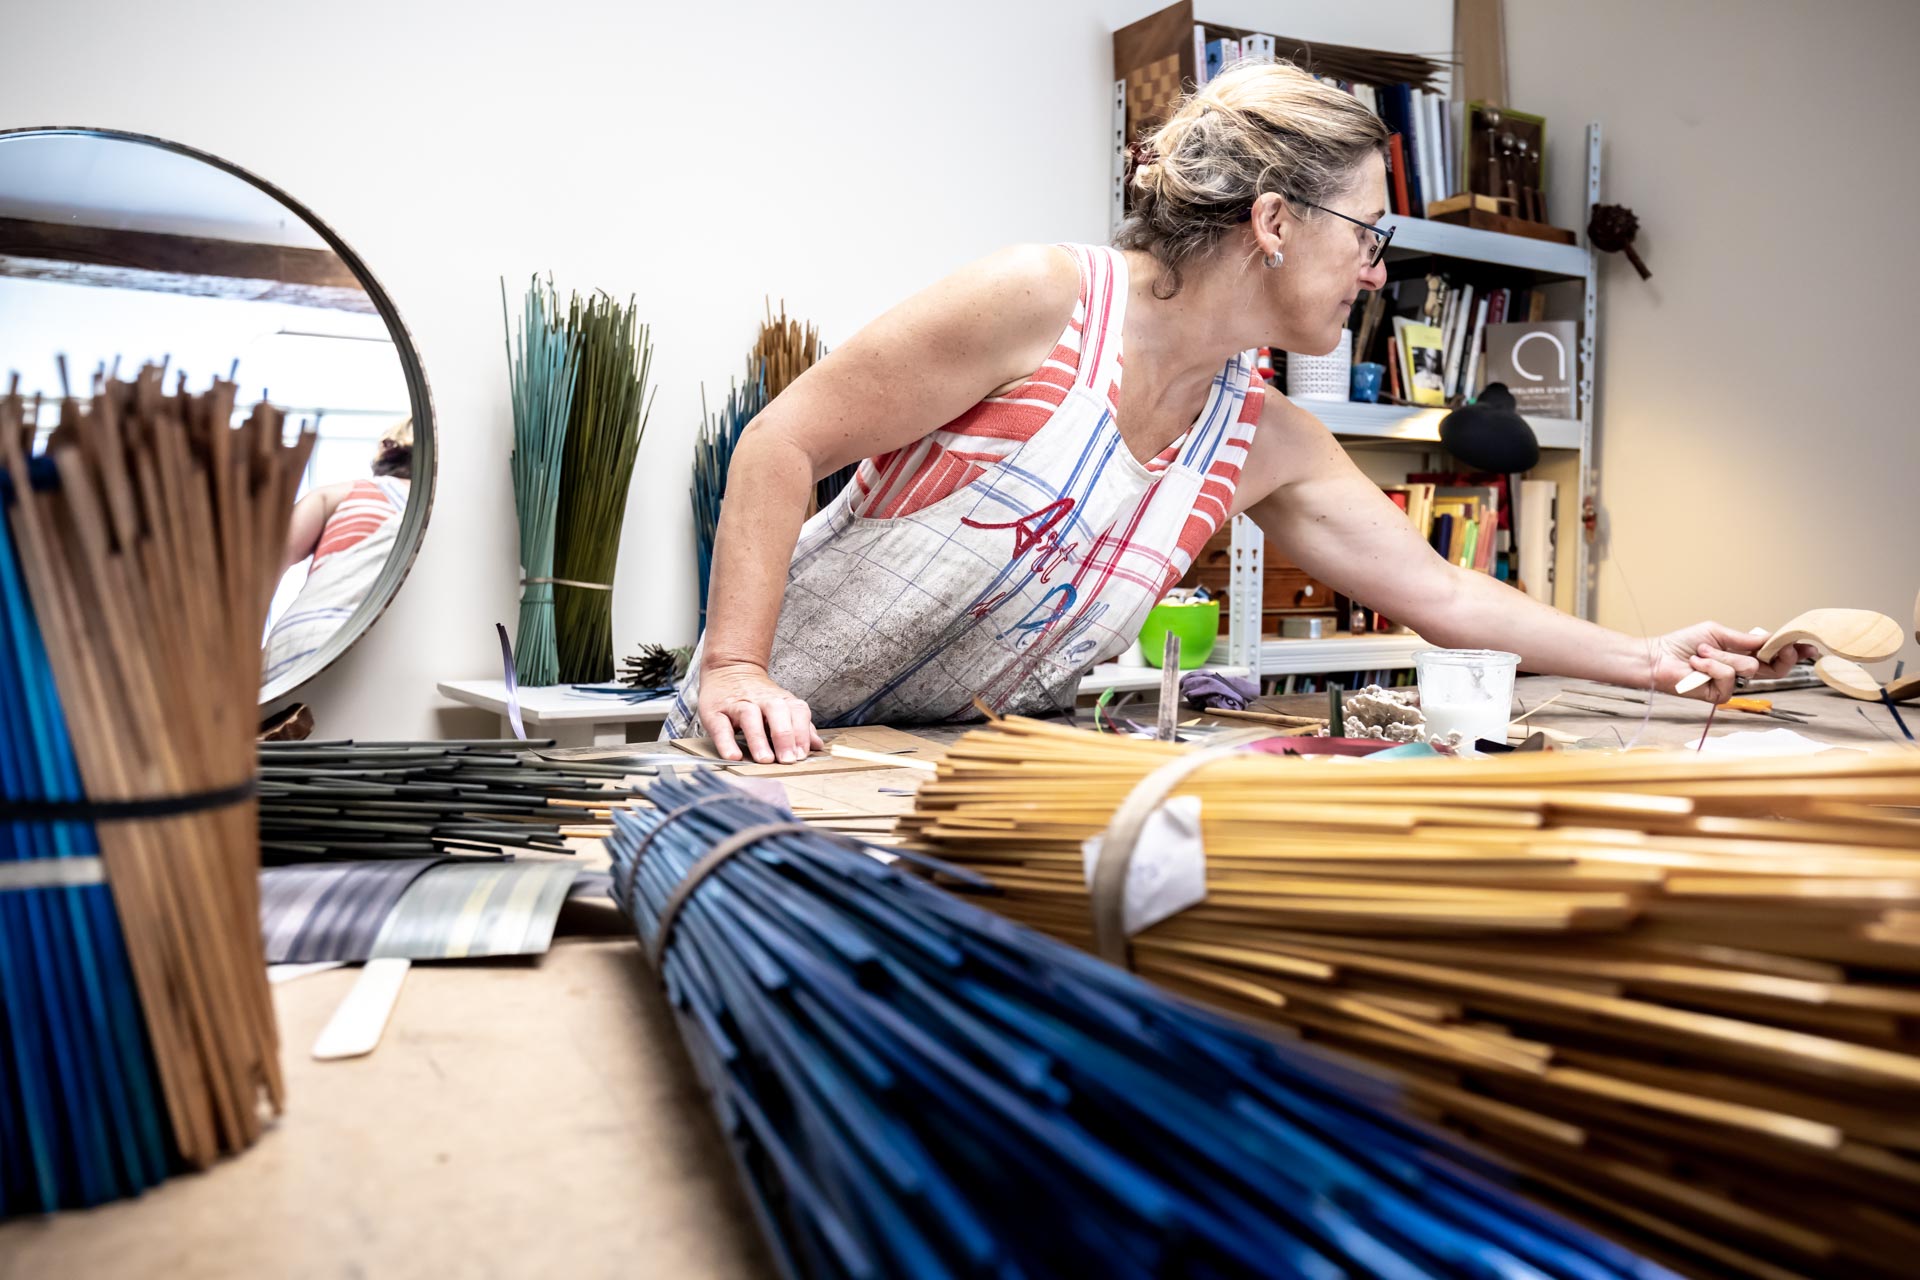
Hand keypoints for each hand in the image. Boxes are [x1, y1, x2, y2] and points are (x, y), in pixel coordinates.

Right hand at [697, 662, 824, 763]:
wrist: (730, 669)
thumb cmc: (758, 696)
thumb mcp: (783, 706)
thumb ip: (801, 726)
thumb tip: (818, 746)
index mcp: (781, 700)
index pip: (797, 711)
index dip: (802, 733)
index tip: (802, 755)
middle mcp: (761, 700)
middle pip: (776, 712)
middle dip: (784, 736)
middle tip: (788, 760)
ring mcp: (738, 705)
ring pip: (749, 717)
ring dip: (758, 739)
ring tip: (765, 760)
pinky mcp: (715, 712)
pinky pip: (720, 726)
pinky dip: (726, 742)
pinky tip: (733, 756)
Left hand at [1649, 622, 1817, 702]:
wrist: (1657, 657)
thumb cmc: (1683, 644)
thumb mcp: (1718, 633)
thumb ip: (1746, 639)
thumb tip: (1772, 638)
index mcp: (1743, 655)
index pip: (1773, 656)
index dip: (1792, 652)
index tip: (1808, 645)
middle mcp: (1740, 671)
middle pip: (1775, 669)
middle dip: (1781, 655)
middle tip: (1784, 648)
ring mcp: (1731, 685)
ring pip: (1748, 668)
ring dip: (1723, 655)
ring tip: (1701, 651)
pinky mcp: (1719, 696)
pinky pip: (1728, 678)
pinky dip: (1711, 666)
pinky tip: (1697, 664)